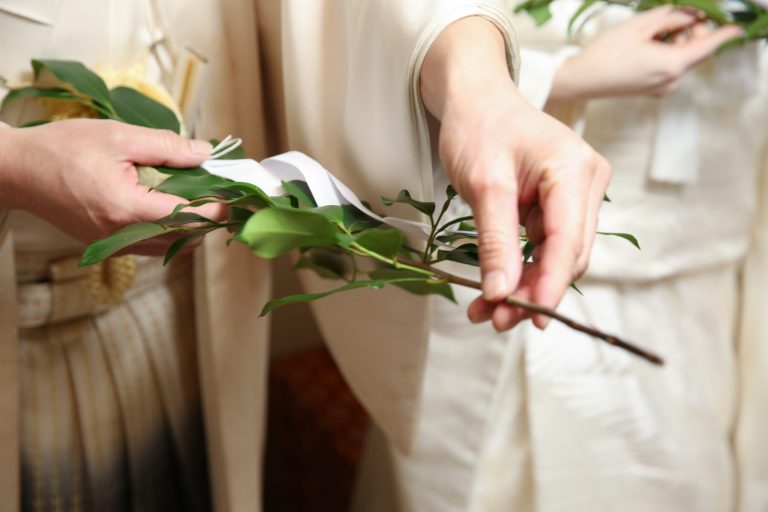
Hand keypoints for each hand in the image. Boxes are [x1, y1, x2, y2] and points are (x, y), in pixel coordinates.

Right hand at [0, 119, 224, 253]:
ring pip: (170, 247)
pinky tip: (170, 207)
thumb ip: (167, 147)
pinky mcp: (107, 246)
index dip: (216, 208)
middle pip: (185, 239)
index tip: (232, 193)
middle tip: (219, 193)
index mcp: (127, 208)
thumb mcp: (120, 137)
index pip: (189, 218)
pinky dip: (169, 231)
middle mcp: (122, 236)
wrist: (19, 171)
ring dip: (191, 228)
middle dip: (208, 219)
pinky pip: (150, 245)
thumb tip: (205, 153)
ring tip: (198, 199)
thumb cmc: (63, 148)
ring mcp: (113, 246)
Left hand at [421, 17, 610, 330]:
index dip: (550, 285)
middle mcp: (585, 183)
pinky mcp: (559, 204)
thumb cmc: (478, 129)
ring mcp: (575, 194)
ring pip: (555, 257)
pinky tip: (494, 288)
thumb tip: (501, 294)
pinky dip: (519, 268)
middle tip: (494, 320)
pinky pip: (543, 246)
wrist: (474, 100)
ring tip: (486, 311)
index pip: (568, 242)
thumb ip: (495, 241)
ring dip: (523, 286)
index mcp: (574, 170)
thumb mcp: (483, 186)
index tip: (531, 318)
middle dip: (532, 291)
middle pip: (567, 255)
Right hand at [549, 6, 743, 100]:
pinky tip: (645, 47)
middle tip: (670, 17)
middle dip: (691, 31)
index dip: (725, 32)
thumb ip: (673, 16)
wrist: (581, 80)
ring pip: (683, 57)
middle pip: (697, 50)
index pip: (710, 45)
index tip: (737, 24)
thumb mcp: (641, 25)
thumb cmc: (606, 52)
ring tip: (649, 35)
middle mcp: (672, 80)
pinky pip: (670, 66)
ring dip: (675, 41)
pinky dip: (666, 52)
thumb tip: (694, 15)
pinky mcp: (653, 89)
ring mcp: (663, 87)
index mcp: (672, 64)